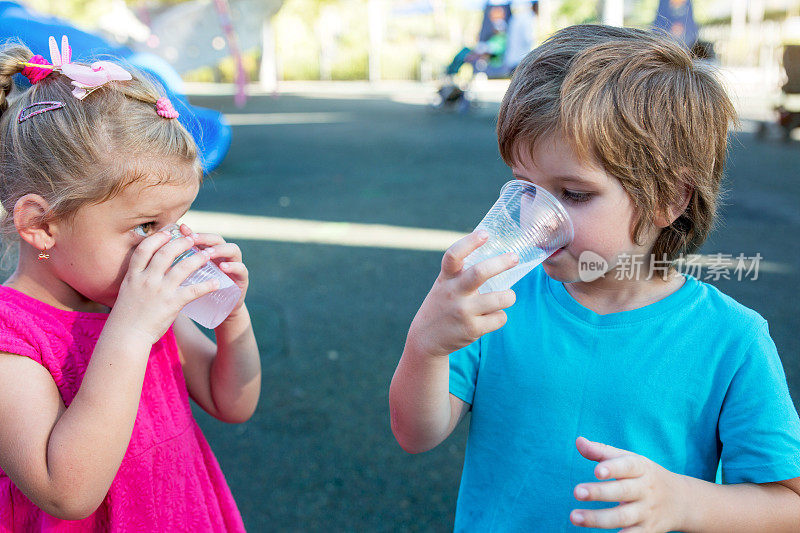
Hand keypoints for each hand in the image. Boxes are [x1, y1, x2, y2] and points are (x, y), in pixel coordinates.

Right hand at [111, 229, 220, 344]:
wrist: (126, 336)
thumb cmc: (126, 316)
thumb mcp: (127, 291)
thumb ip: (138, 279)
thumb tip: (149, 269)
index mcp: (134, 275)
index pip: (145, 249)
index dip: (157, 238)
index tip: (168, 232)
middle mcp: (146, 279)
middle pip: (166, 252)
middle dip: (182, 242)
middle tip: (193, 238)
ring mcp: (160, 290)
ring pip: (183, 267)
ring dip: (198, 259)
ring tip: (208, 254)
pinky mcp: (172, 303)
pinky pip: (194, 290)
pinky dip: (207, 285)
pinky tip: (217, 282)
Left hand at [178, 224, 247, 316]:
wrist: (218, 311)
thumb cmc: (200, 292)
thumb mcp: (189, 277)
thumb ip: (181, 263)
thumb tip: (158, 252)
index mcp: (210, 252)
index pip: (203, 236)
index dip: (194, 232)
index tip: (182, 231)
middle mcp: (224, 255)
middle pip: (218, 239)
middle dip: (206, 238)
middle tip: (194, 240)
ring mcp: (235, 265)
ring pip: (233, 249)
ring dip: (220, 250)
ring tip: (208, 253)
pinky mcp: (242, 279)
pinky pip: (241, 268)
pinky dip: (234, 266)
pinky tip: (224, 267)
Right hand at [406, 230, 517, 357]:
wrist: (425, 338)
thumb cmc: (442, 305)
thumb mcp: (445, 285)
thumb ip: (462, 273)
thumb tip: (494, 254)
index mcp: (446, 278)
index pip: (454, 255)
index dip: (469, 242)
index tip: (485, 234)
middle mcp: (453, 293)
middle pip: (479, 273)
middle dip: (501, 263)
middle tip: (514, 258)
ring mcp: (463, 312)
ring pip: (500, 298)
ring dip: (509, 296)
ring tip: (508, 296)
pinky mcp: (472, 329)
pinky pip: (500, 318)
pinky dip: (500, 316)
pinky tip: (492, 316)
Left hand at [571, 437, 686, 531]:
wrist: (682, 501)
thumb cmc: (644, 475)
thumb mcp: (629, 459)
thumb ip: (602, 451)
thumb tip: (578, 441)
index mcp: (641, 468)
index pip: (628, 466)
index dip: (613, 468)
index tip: (596, 471)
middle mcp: (645, 490)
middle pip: (623, 491)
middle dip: (600, 492)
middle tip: (577, 491)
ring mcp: (646, 512)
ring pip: (622, 517)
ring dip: (597, 519)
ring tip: (574, 517)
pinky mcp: (647, 531)